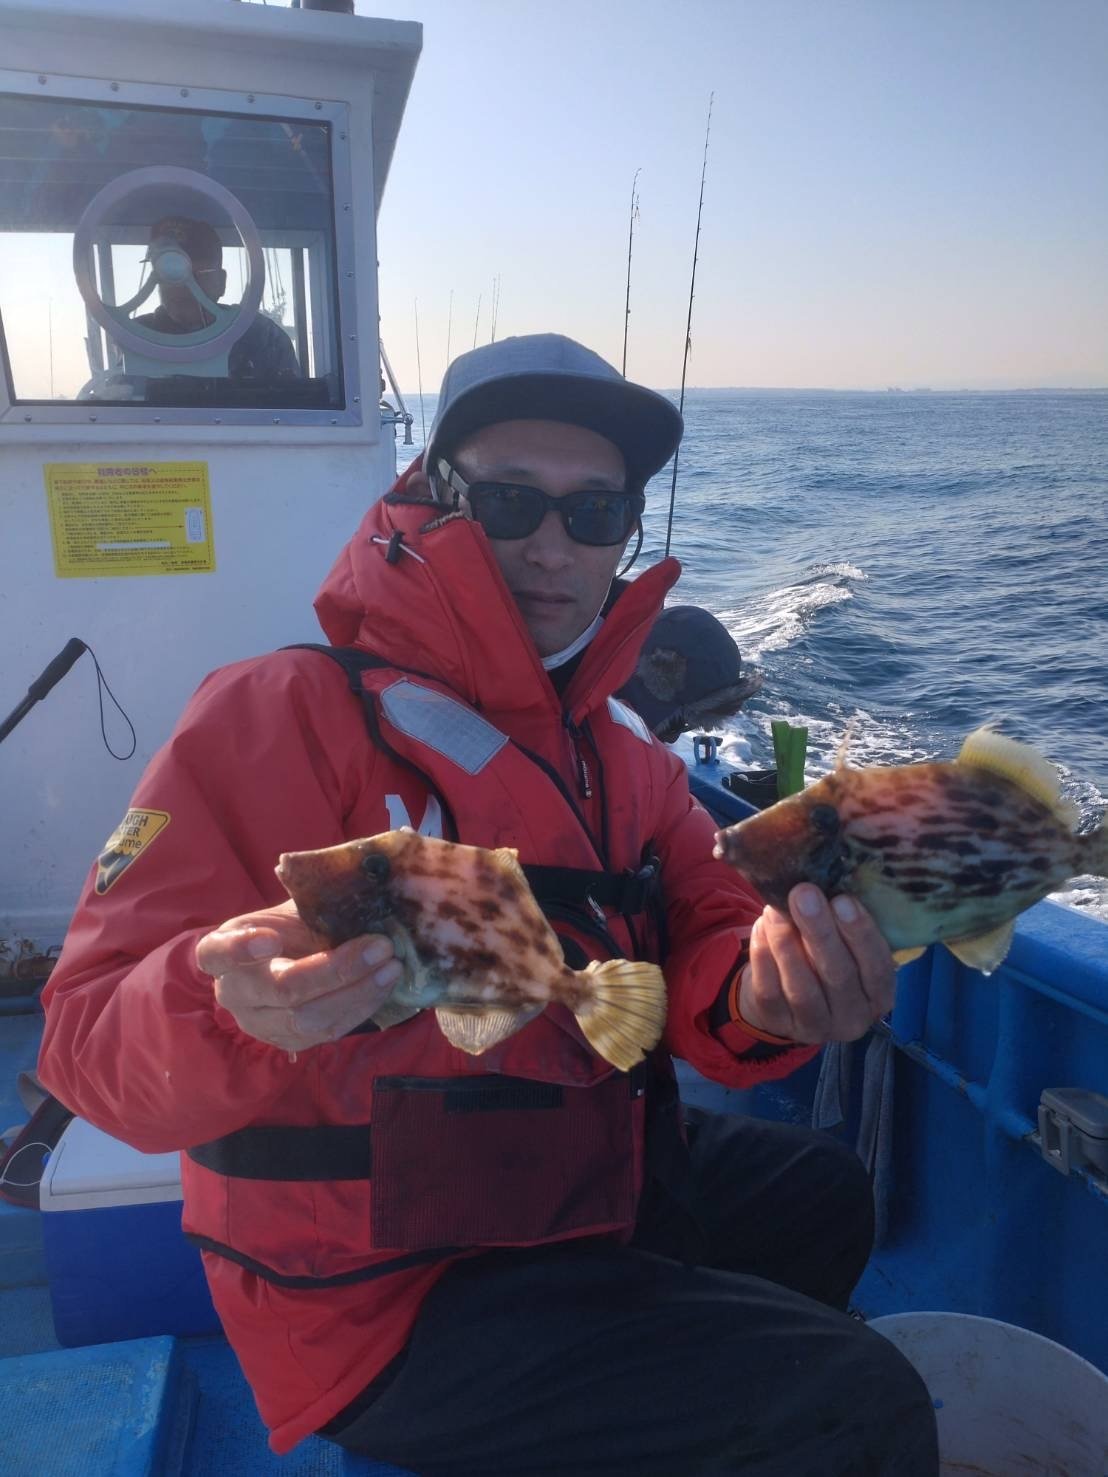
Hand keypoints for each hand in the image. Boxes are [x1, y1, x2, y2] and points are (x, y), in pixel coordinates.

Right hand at [195, 899, 403, 1051]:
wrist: (288, 959)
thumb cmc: (289, 927)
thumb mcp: (291, 908)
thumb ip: (311, 897)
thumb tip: (353, 874)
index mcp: (222, 951)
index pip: (217, 953)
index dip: (240, 949)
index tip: (271, 939)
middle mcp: (234, 993)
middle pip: (281, 988)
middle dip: (336, 969)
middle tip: (381, 946)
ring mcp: (261, 1023)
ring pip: (307, 1018)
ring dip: (357, 992)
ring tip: (392, 967)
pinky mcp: (289, 1042)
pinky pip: (327, 1032)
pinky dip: (362, 1006)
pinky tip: (385, 984)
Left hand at [737, 885, 895, 1044]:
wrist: (787, 995)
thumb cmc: (827, 958)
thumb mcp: (848, 946)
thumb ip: (846, 923)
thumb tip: (830, 879)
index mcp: (879, 996)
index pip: (877, 969)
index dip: (861, 934)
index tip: (844, 900)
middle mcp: (852, 1019)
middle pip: (838, 977)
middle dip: (820, 932)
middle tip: (804, 894)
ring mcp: (815, 1028)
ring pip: (801, 988)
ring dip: (787, 943)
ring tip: (776, 909)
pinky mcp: (778, 1024)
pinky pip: (770, 991)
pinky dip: (764, 956)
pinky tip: (762, 926)